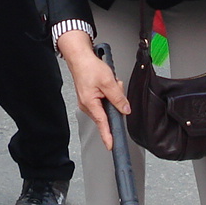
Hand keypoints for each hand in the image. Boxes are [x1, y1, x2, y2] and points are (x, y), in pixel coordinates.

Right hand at [57, 31, 128, 149]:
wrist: (80, 58)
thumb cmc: (89, 67)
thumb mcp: (108, 82)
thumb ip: (118, 98)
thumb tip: (125, 109)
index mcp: (90, 103)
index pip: (102, 123)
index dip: (108, 135)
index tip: (111, 145)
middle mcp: (87, 105)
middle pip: (108, 113)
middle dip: (115, 102)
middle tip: (114, 87)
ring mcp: (88, 102)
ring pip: (107, 106)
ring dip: (112, 95)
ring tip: (109, 83)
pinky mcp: (90, 98)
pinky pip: (103, 101)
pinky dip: (108, 93)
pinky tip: (106, 84)